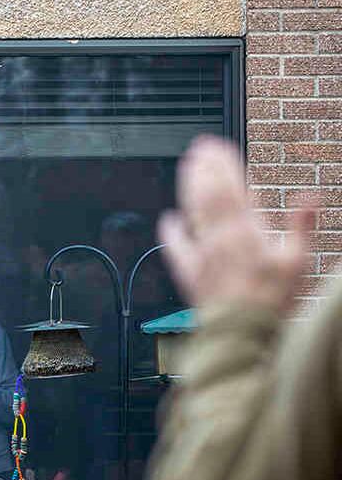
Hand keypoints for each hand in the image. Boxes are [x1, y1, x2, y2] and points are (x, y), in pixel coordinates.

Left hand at [160, 135, 313, 315]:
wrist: (241, 333)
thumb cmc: (272, 301)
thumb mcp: (298, 262)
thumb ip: (301, 226)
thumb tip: (311, 197)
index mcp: (245, 231)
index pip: (230, 189)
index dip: (222, 166)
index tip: (217, 146)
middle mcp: (218, 238)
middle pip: (207, 195)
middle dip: (203, 169)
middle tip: (198, 148)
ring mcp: (201, 255)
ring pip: (191, 213)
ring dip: (187, 188)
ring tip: (186, 168)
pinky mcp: (189, 273)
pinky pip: (176, 248)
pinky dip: (171, 231)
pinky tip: (168, 219)